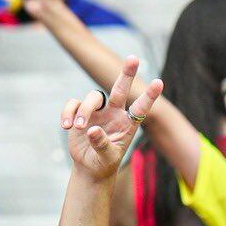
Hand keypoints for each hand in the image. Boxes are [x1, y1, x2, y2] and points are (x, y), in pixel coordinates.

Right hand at [62, 56, 163, 179]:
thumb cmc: (104, 163)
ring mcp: (98, 112)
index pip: (140, 108)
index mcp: (127, 124)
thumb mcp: (107, 158)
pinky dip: (68, 112)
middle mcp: (114, 113)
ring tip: (77, 127)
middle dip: (127, 74)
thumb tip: (93, 130)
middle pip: (120, 89)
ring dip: (84, 110)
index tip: (159, 82)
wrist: (90, 167)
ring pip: (93, 97)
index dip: (149, 96)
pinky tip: (66, 126)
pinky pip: (74, 104)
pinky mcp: (80, 113)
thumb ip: (102, 145)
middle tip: (133, 58)